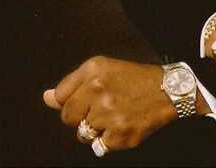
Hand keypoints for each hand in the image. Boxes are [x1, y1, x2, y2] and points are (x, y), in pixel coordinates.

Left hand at [42, 56, 202, 155]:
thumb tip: (46, 98)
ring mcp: (110, 115)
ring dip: (95, 130)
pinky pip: (99, 147)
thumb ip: (72, 83)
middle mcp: (99, 90)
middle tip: (103, 108)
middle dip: (82, 116)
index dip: (73, 100)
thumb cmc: (135, 79)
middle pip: (68, 118)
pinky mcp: (120, 134)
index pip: (60, 97)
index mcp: (93, 71)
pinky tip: (122, 126)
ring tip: (113, 117)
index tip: (88, 99)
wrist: (169, 91)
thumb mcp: (103, 69)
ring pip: (83, 134)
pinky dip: (109, 140)